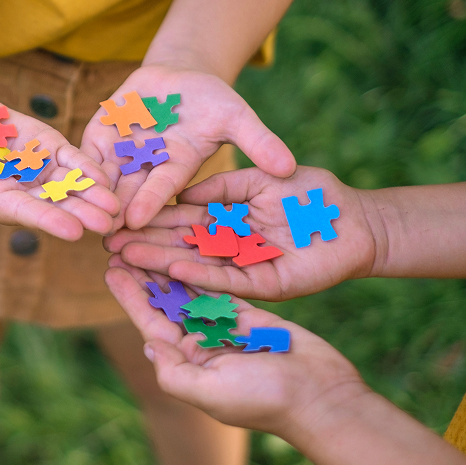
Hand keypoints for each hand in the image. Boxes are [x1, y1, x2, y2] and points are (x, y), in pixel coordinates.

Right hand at [0, 100, 120, 240]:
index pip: (24, 213)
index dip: (48, 220)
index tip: (73, 231)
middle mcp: (20, 192)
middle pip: (55, 205)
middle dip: (82, 213)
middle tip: (109, 224)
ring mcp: (37, 172)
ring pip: (70, 186)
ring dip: (93, 196)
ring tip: (118, 205)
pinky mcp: (49, 150)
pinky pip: (72, 161)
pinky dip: (90, 168)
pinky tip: (111, 176)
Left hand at [79, 64, 296, 231]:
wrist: (179, 76)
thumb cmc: (213, 99)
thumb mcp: (237, 115)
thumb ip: (258, 140)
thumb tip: (290, 167)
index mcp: (177, 169)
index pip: (161, 190)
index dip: (148, 203)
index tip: (136, 219)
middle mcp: (147, 170)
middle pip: (127, 193)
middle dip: (112, 211)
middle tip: (96, 232)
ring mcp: (122, 155)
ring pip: (102, 178)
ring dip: (89, 194)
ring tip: (74, 210)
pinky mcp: (100, 139)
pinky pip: (84, 154)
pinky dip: (74, 165)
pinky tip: (62, 177)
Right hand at [104, 165, 382, 300]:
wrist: (358, 219)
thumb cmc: (314, 194)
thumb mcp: (260, 179)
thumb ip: (223, 186)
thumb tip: (183, 194)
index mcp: (227, 221)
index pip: (181, 221)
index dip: (151, 219)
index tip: (120, 215)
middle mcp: (229, 248)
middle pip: (179, 246)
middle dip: (144, 244)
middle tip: (107, 244)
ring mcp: (244, 268)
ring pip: (195, 266)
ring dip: (160, 262)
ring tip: (125, 258)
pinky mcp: (264, 285)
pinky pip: (227, 281)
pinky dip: (199, 275)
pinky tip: (170, 268)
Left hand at [104, 259, 365, 436]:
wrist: (320, 397)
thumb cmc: (264, 400)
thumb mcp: (210, 393)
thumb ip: (175, 371)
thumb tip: (149, 345)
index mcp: (188, 364)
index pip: (151, 325)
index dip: (130, 297)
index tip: (110, 269)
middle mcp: (202, 345)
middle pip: (166, 303)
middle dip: (145, 276)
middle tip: (123, 243)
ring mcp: (226, 328)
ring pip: (191, 292)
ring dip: (169, 267)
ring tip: (149, 239)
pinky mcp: (250, 314)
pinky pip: (220, 287)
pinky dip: (203, 269)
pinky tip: (186, 248)